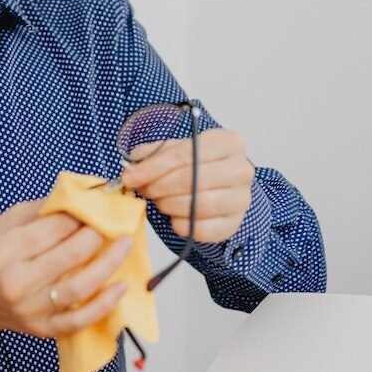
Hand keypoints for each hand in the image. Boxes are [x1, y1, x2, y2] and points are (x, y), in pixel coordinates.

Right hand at [0, 200, 132, 369]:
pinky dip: (104, 305)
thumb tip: (75, 194)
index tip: (94, 205)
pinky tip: (121, 287)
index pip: (52, 228)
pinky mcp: (43, 329)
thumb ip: (36, 210)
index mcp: (3, 252)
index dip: (79, 214)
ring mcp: (32, 309)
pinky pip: (80, 320)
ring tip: (126, 244)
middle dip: (98, 233)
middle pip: (71, 255)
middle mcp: (17, 282)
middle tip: (113, 220)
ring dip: (109, 263)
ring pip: (81, 287)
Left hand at [120, 128, 253, 243]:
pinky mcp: (234, 224)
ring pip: (199, 205)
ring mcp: (241, 199)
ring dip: (169, 205)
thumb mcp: (175, 150)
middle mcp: (241, 169)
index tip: (130, 177)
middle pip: (193, 180)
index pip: (185, 154)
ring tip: (160, 201)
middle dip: (160, 186)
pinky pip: (201, 229)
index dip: (153, 167)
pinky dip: (181, 224)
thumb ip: (152, 154)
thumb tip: (132, 169)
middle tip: (145, 190)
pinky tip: (174, 217)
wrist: (220, 186)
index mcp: (228, 142)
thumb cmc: (196, 165)